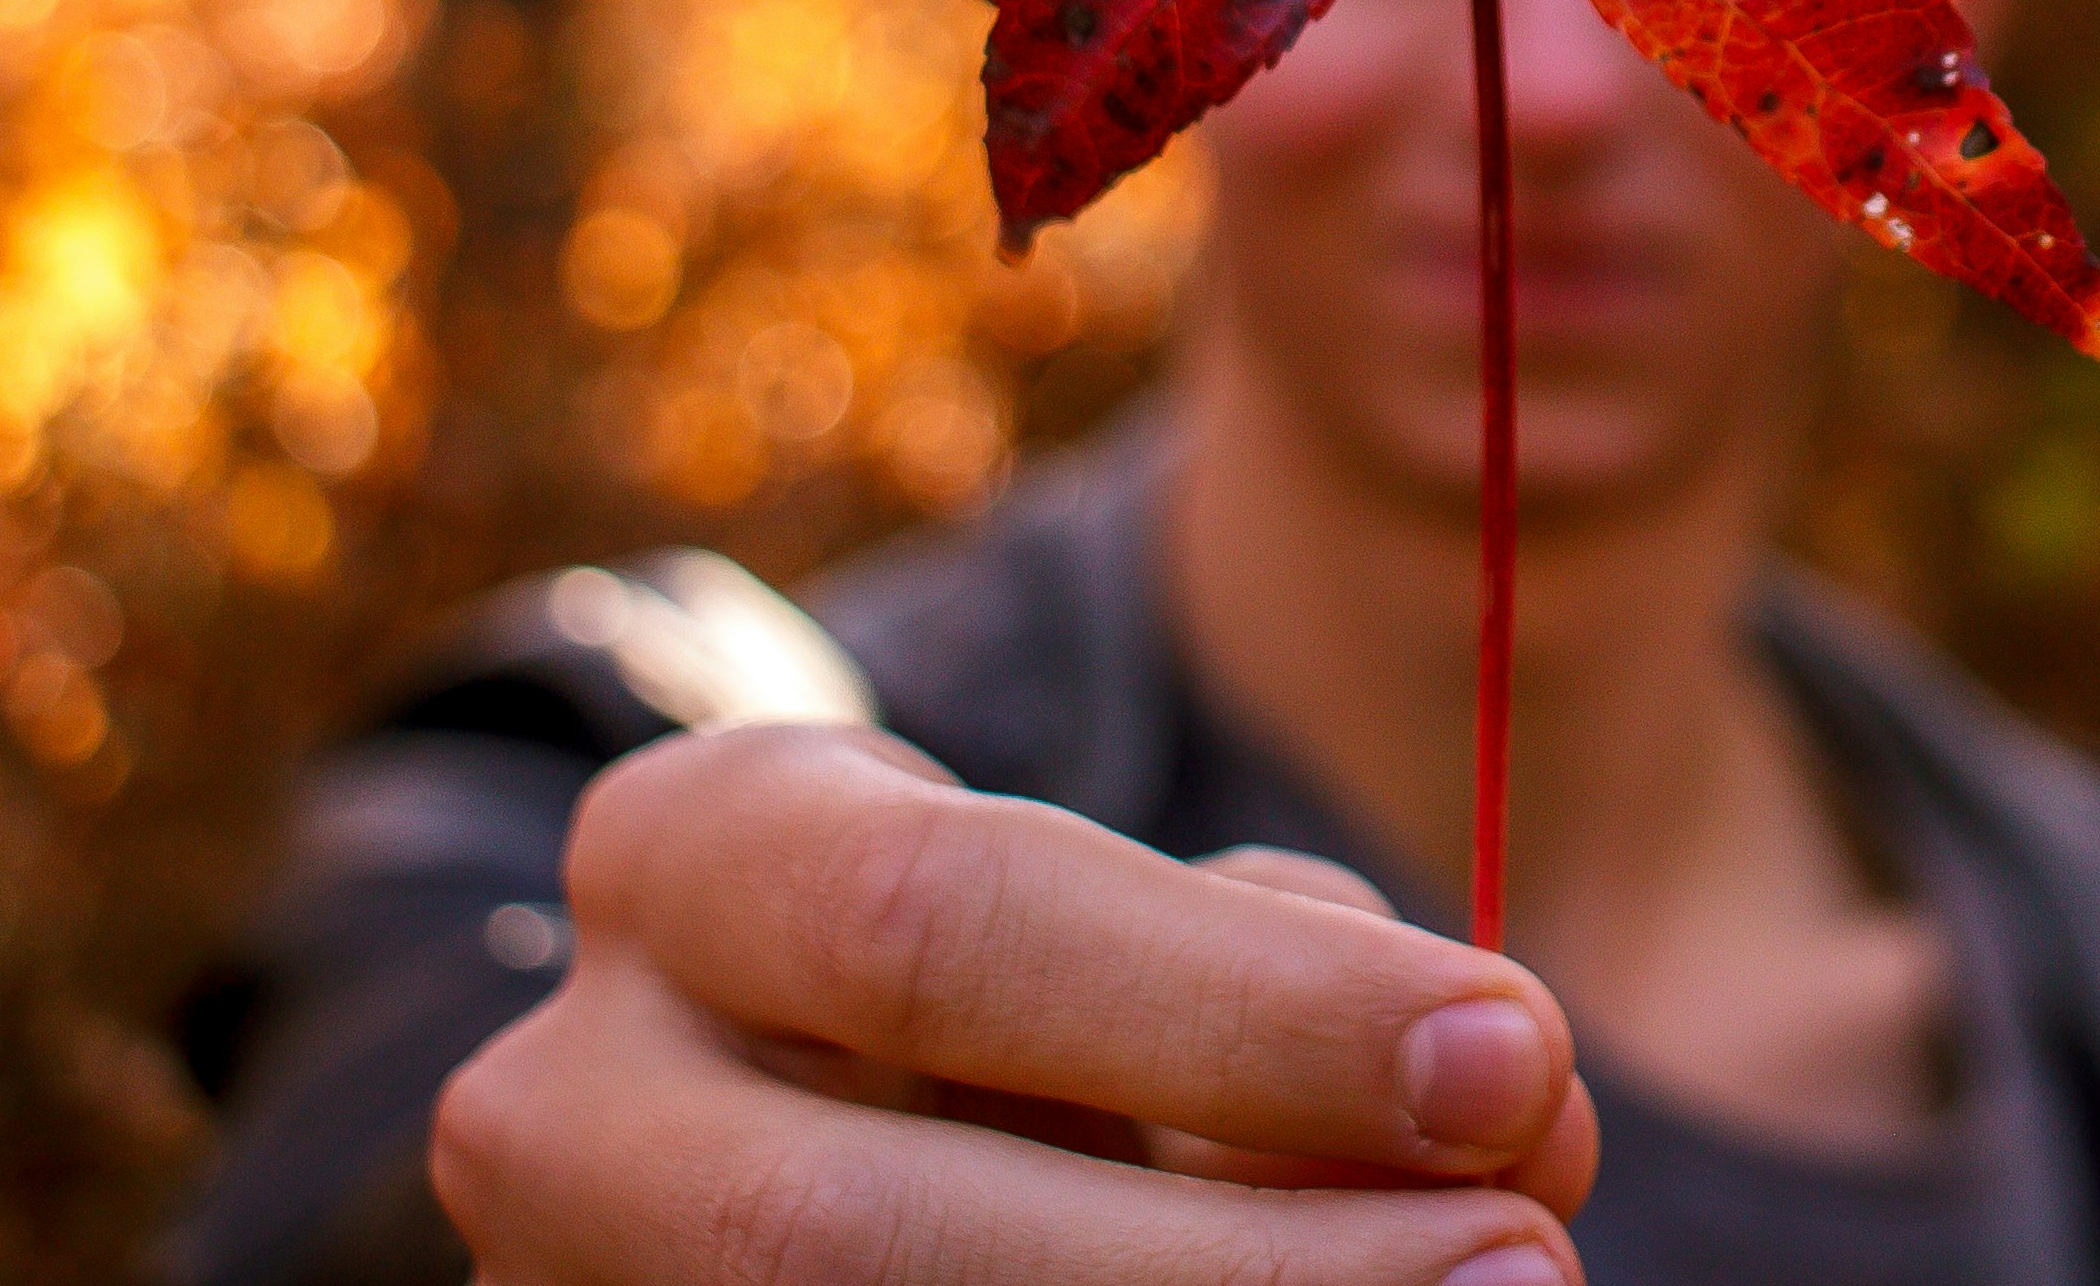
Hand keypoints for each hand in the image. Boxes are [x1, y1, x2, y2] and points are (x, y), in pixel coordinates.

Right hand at [434, 722, 1596, 1284]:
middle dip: (1234, 1274)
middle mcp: (573, 1098)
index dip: (1238, 1013)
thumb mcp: (1143, 934)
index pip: (934, 925)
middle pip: (852, 1233)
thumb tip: (1526, 1107)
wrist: (793, 1117)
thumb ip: (1298, 1001)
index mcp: (696, 855)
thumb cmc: (1035, 1007)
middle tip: (1526, 1267)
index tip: (1515, 1055)